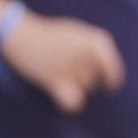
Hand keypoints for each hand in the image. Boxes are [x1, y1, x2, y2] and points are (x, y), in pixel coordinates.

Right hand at [1, 12, 124, 113]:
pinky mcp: (55, 80)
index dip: (114, 77)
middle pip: (95, 78)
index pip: (111, 64)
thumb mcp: (79, 34)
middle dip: (87, 78)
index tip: (112, 86)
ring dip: (77, 86)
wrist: (23, 36)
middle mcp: (87, 52)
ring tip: (62, 74)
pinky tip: (69, 100)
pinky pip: (74, 101)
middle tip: (72, 71)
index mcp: (95, 39)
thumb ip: (94, 48)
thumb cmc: (52, 35)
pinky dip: (74, 103)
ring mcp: (72, 65)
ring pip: (85, 87)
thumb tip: (106, 70)